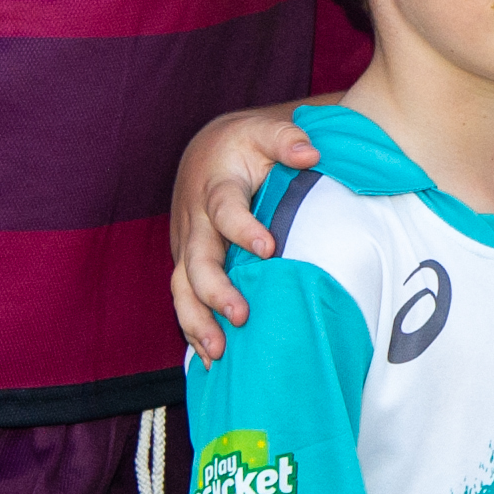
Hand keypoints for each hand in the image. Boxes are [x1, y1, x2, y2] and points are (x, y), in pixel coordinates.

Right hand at [171, 105, 319, 357]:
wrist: (208, 153)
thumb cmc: (245, 146)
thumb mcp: (264, 133)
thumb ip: (287, 139)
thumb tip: (311, 153)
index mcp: (217, 187)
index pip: (226, 209)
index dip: (243, 229)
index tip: (269, 248)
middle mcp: (196, 221)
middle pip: (197, 260)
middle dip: (215, 290)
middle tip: (240, 316)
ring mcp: (187, 245)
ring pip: (182, 287)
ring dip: (196, 320)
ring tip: (218, 351)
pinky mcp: (187, 264)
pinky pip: (184, 299)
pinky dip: (193, 329)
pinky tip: (208, 359)